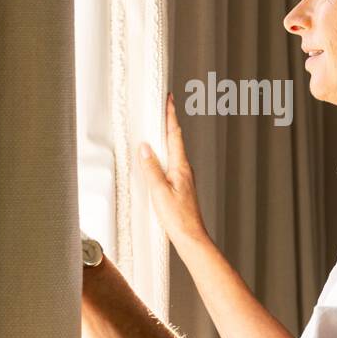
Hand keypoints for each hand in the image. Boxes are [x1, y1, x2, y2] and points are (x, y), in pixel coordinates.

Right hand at [138, 92, 207, 247]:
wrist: (191, 238)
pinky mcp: (180, 187)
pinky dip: (165, 153)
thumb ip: (151, 169)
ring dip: (167, 137)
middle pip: (175, 140)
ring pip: (174, 152)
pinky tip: (159, 157)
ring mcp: (184, 178)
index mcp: (180, 167)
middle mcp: (184, 170)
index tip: (169, 99)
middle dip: (169, 122)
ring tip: (160, 125)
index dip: (171, 116)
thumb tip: (145, 147)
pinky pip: (171, 163)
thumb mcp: (159, 192)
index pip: (175, 135)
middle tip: (164, 106)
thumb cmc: (178, 218)